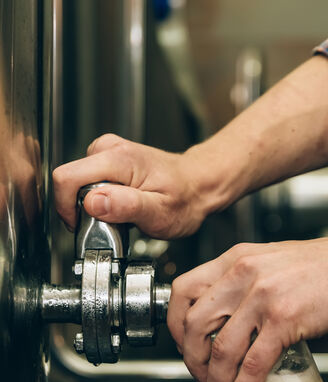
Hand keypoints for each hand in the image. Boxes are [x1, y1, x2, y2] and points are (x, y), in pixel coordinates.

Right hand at [52, 134, 229, 238]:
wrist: (200, 186)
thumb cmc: (185, 200)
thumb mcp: (159, 212)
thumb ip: (125, 207)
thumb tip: (93, 203)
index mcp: (118, 159)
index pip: (67, 178)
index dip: (68, 208)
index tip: (83, 226)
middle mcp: (110, 149)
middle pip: (70, 180)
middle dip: (82, 208)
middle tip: (110, 223)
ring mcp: (109, 151)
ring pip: (78, 182)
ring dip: (92, 204)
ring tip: (120, 215)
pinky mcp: (110, 159)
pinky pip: (89, 180)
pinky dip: (99, 197)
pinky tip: (121, 205)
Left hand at [167, 237, 327, 381]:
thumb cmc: (320, 267)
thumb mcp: (269, 262)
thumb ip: (242, 284)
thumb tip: (225, 321)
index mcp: (235, 259)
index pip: (183, 291)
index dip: (175, 326)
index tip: (184, 346)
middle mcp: (242, 275)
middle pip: (193, 325)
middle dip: (193, 361)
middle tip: (202, 378)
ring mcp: (263, 297)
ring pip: (221, 350)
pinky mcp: (284, 320)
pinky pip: (253, 363)